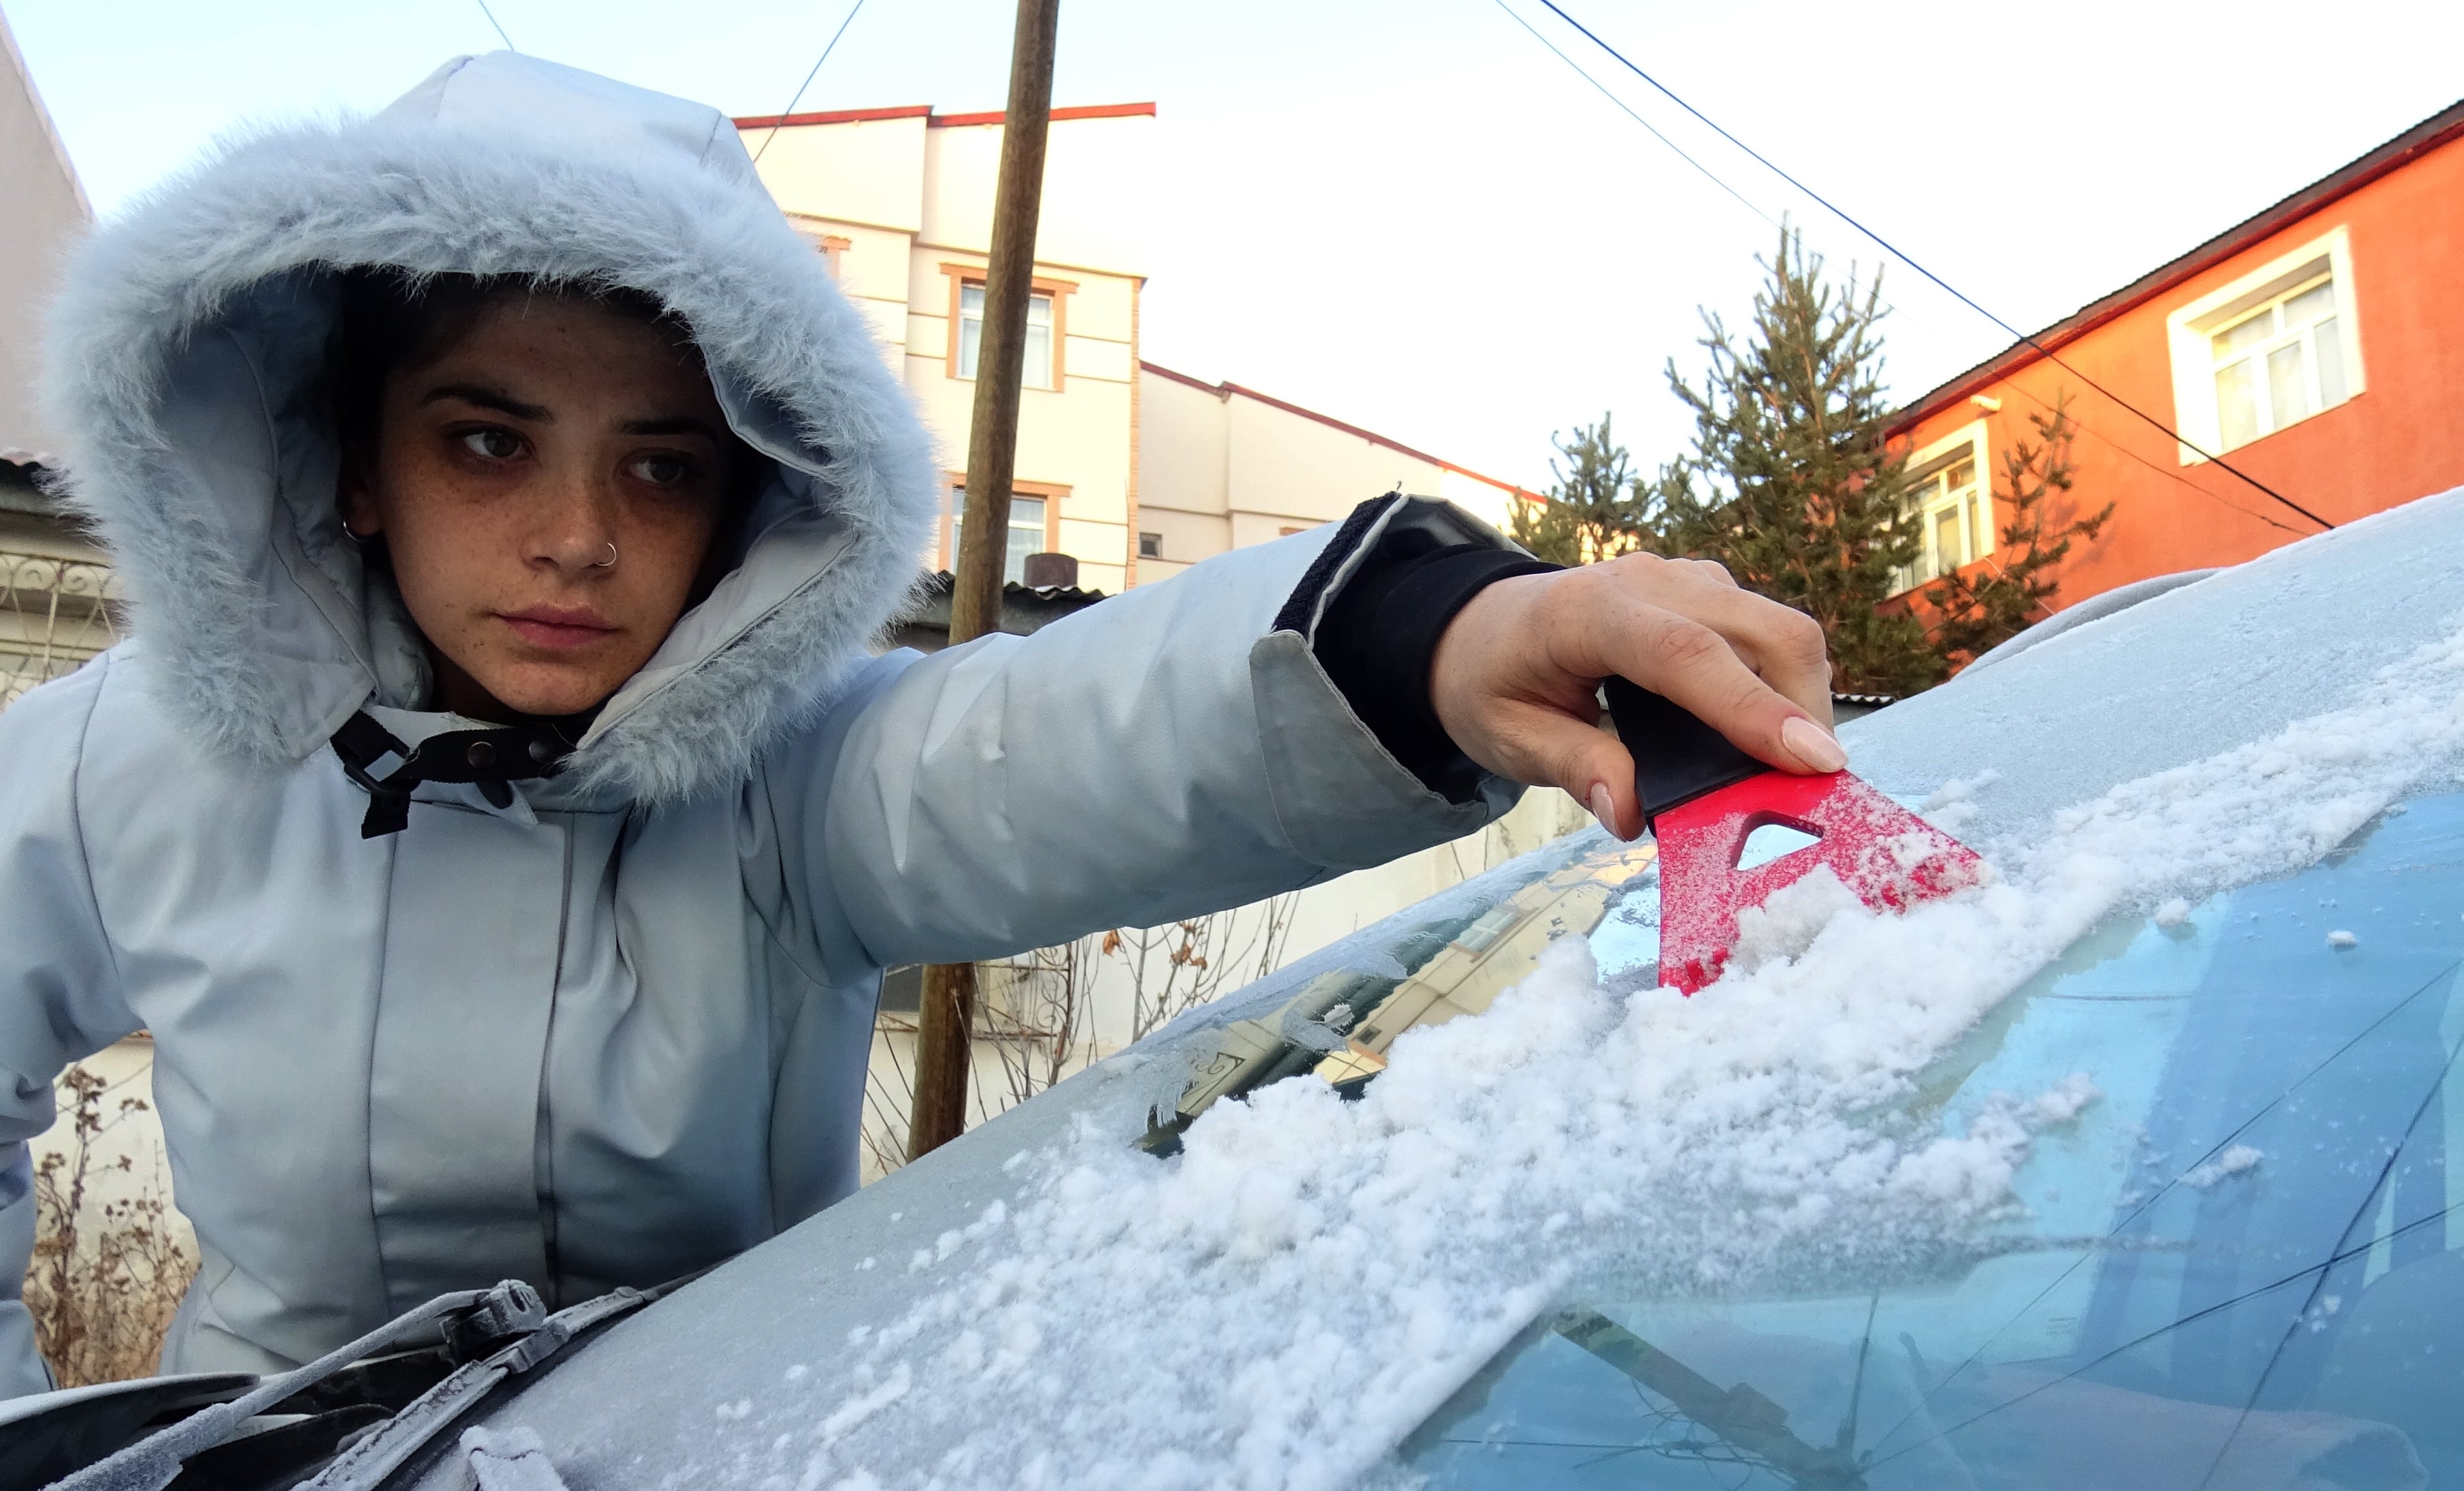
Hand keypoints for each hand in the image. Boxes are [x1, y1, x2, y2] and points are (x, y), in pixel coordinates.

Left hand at [1428, 553, 1842, 839]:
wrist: (1479, 625)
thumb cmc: (1493, 680)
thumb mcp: (1508, 736)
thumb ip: (1571, 767)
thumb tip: (1632, 813)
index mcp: (1588, 612)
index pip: (1686, 653)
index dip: (1752, 707)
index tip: (1814, 763)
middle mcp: (1649, 582)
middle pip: (1763, 629)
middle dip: (1804, 710)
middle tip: (1813, 792)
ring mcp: (1685, 580)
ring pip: (1780, 628)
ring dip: (1801, 701)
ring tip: (1793, 774)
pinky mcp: (1707, 593)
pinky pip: (1767, 633)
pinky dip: (1784, 686)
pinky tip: (1770, 740)